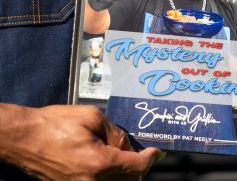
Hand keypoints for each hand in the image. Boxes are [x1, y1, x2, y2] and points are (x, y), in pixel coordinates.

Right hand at [0, 104, 163, 180]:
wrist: (25, 138)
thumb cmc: (55, 123)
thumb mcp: (91, 117)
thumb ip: (115, 132)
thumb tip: (127, 145)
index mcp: (99, 163)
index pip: (137, 166)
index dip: (151, 158)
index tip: (157, 152)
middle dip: (139, 166)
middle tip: (140, 152)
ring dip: (126, 174)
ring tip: (123, 156)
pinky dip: (111, 178)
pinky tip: (108, 163)